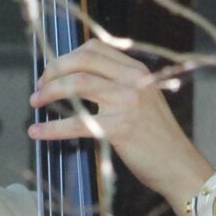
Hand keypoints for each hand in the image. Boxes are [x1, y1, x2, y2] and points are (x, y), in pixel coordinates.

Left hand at [29, 40, 212, 213]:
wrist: (180, 166)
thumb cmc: (159, 139)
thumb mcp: (145, 100)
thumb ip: (119, 86)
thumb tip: (78, 82)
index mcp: (138, 71)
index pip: (95, 48)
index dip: (68, 56)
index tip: (53, 71)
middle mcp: (133, 80)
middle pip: (82, 60)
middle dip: (54, 70)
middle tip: (40, 86)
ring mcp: (127, 102)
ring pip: (76, 84)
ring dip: (49, 91)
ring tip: (36, 102)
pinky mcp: (119, 128)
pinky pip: (76, 123)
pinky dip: (51, 127)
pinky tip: (37, 132)